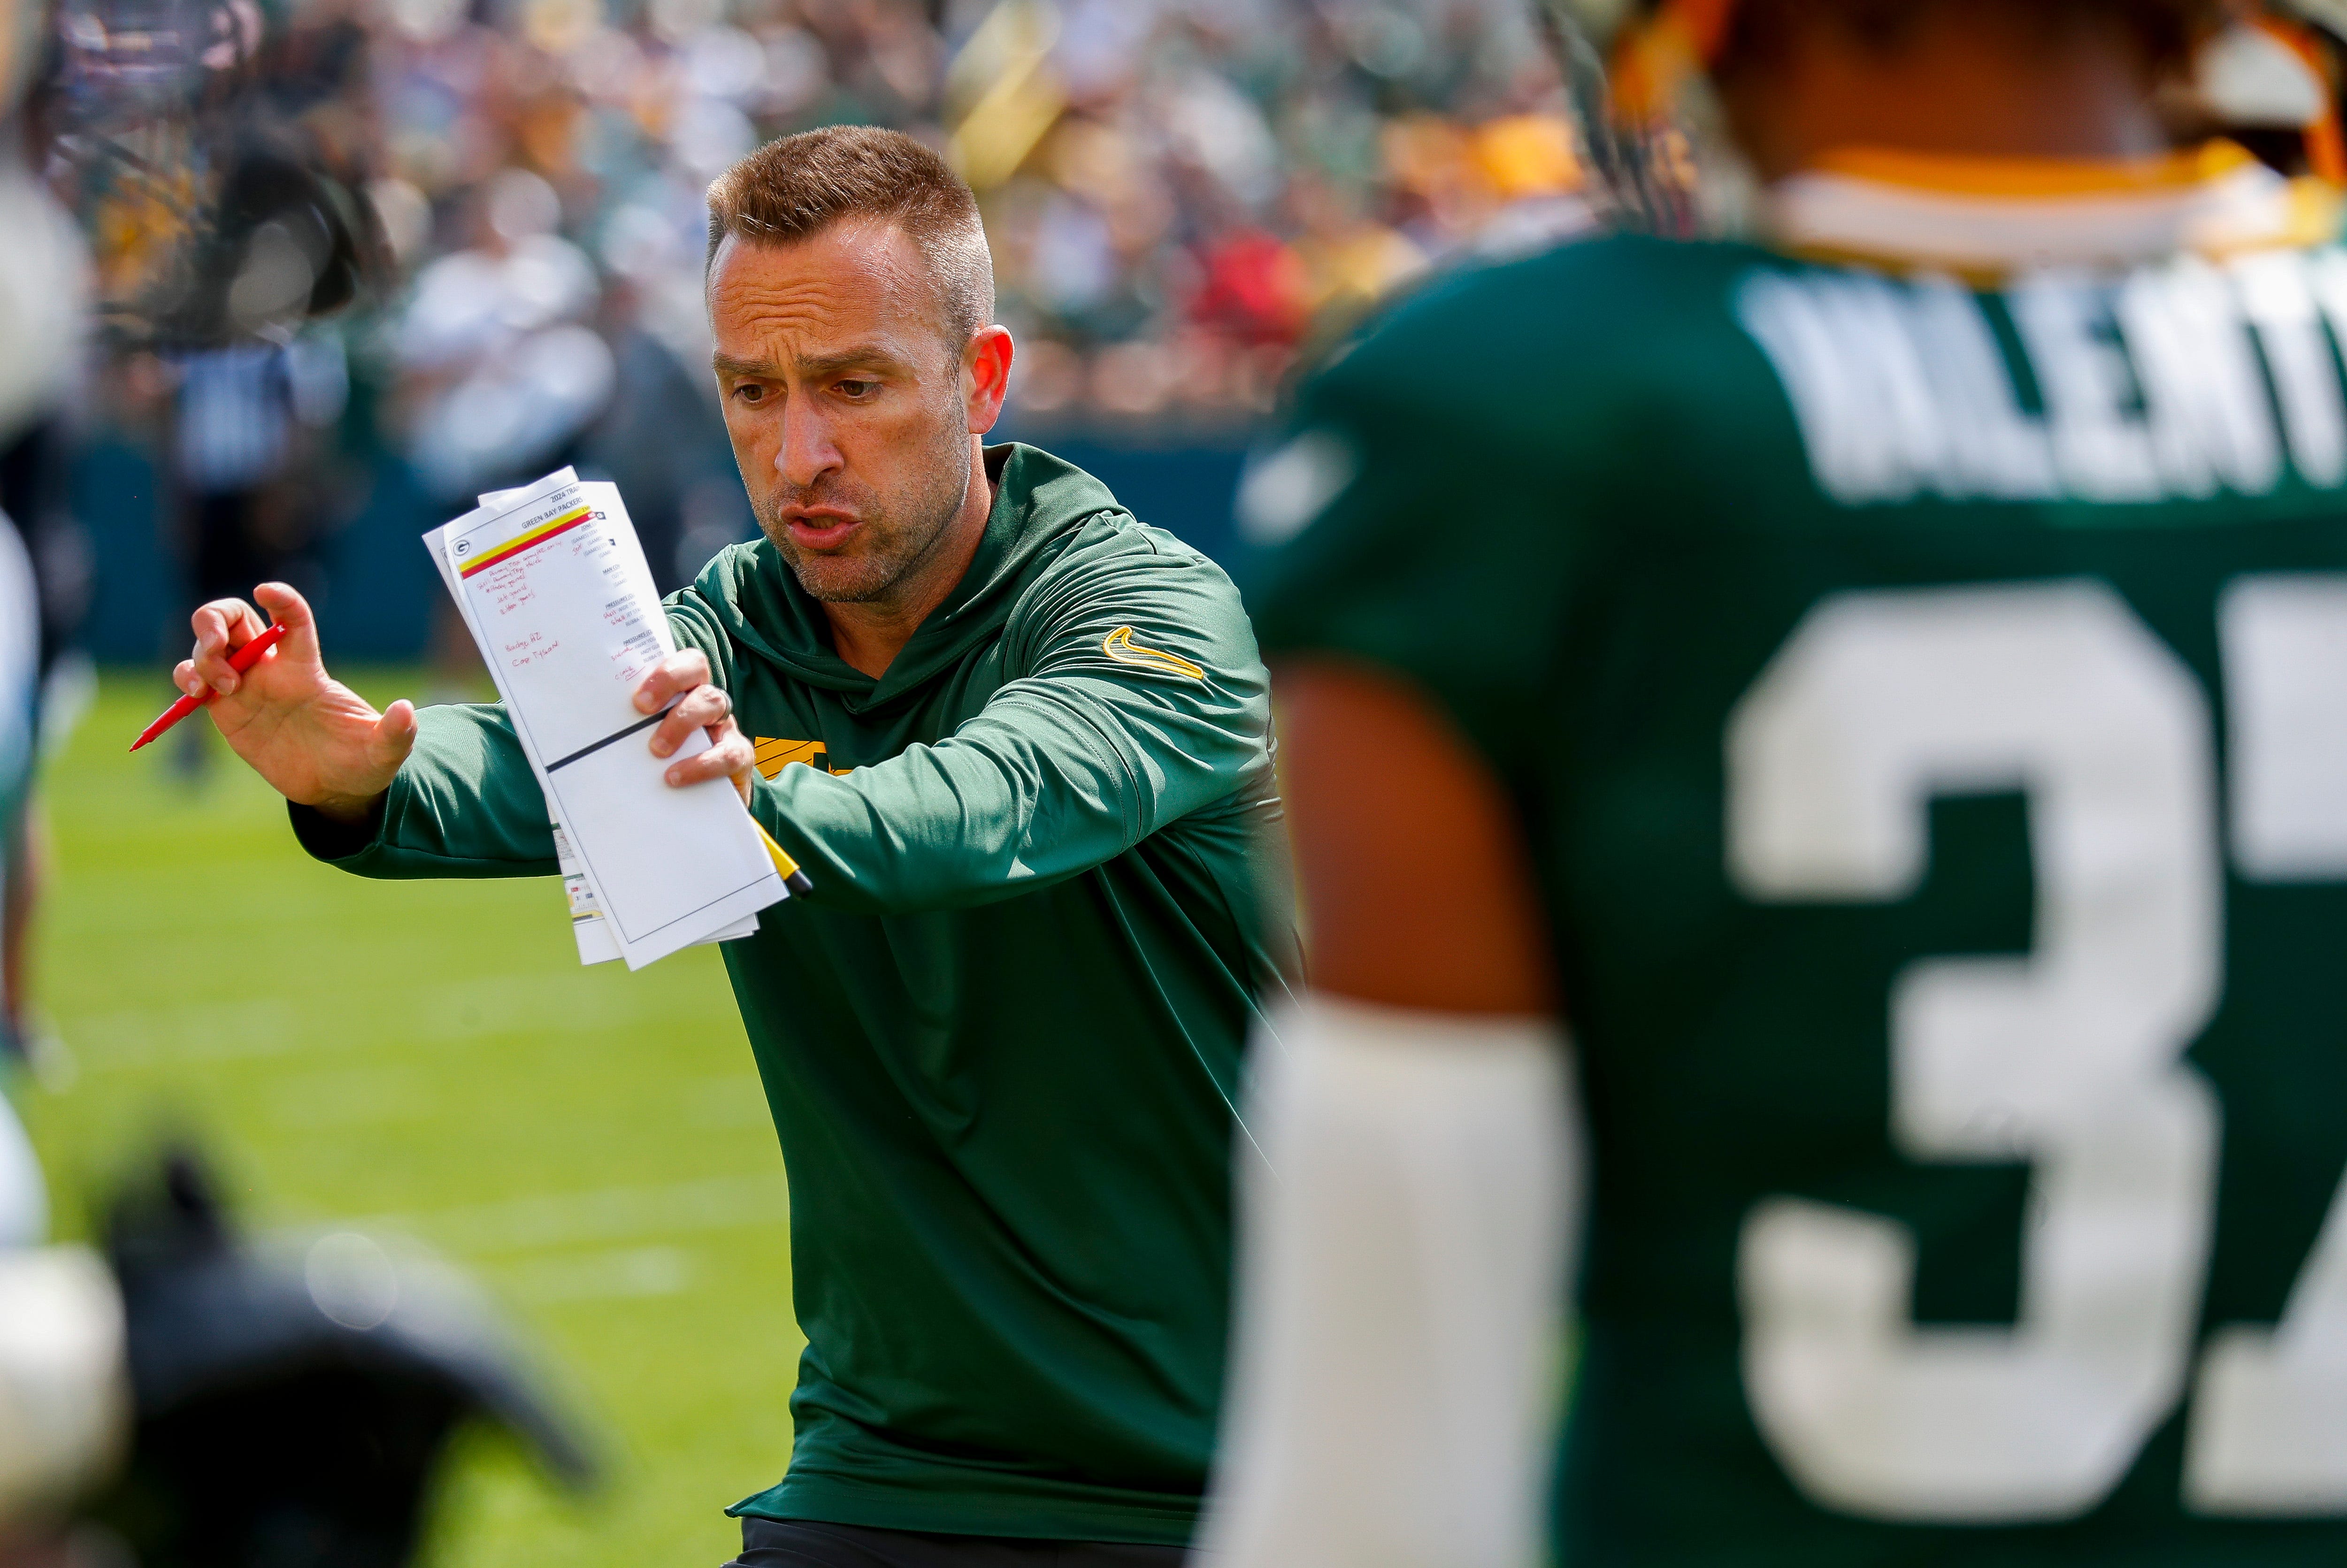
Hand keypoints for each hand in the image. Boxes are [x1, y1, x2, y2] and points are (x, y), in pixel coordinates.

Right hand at [175, 584, 417, 822]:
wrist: (335, 789)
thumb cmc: (362, 761)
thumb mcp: (384, 752)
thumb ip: (395, 733)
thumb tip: (407, 711)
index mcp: (307, 668)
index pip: (292, 620)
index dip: (281, 599)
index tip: (267, 590)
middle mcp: (271, 669)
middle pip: (235, 617)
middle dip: (215, 618)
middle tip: (217, 645)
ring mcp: (244, 686)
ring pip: (208, 645)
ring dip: (202, 655)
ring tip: (221, 687)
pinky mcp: (224, 710)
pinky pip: (193, 679)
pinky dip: (186, 677)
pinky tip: (197, 694)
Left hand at [633, 650, 753, 804]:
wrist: (707, 806)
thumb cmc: (666, 767)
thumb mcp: (646, 745)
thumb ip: (627, 735)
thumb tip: (583, 736)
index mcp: (684, 692)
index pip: (684, 662)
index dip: (664, 672)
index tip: (637, 697)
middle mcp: (706, 702)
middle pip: (697, 671)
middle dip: (669, 681)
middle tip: (642, 708)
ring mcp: (726, 726)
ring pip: (714, 702)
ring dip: (682, 721)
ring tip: (657, 750)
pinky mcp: (739, 756)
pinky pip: (727, 753)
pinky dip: (700, 765)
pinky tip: (674, 777)